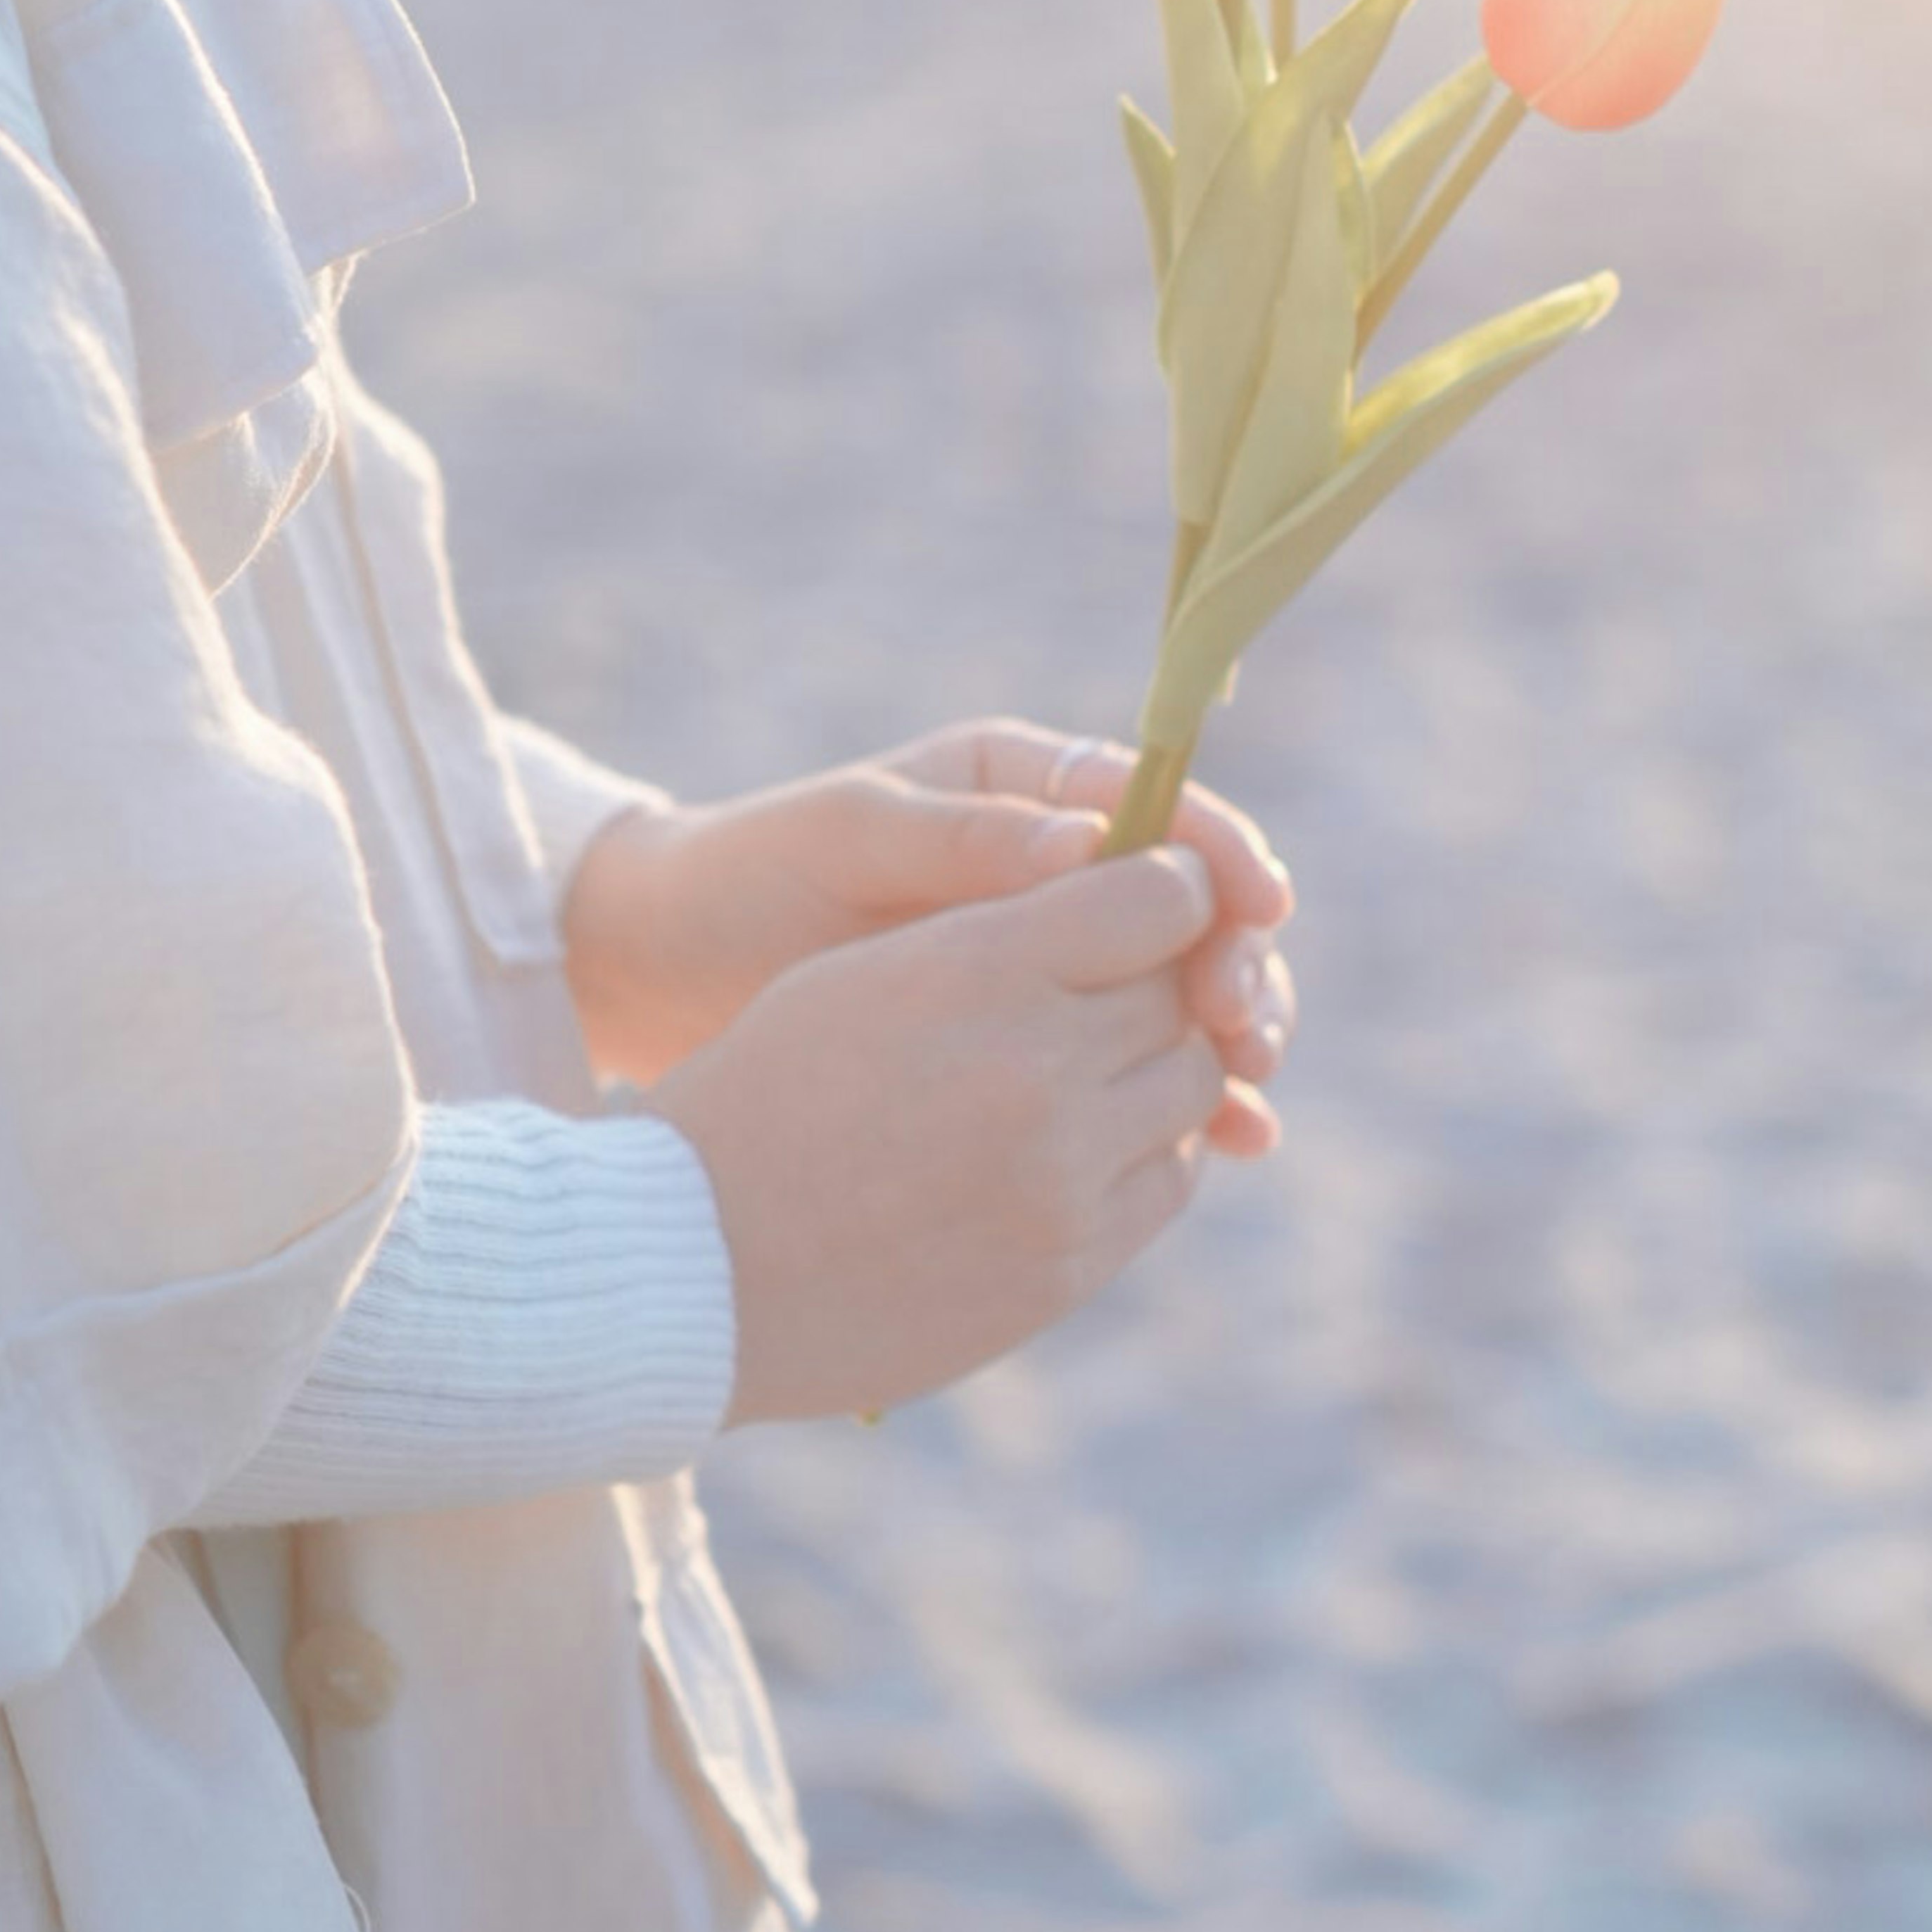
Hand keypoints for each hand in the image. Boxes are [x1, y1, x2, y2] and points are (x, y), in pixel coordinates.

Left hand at [561, 715, 1294, 1139]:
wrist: (672, 969)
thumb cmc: (754, 875)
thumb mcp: (850, 839)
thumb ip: (965, 839)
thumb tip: (1090, 842)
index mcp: (1029, 793)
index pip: (1163, 813)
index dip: (1222, 855)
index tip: (1259, 901)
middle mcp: (1065, 874)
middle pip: (1197, 911)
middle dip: (1239, 957)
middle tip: (1241, 1015)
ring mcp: (1058, 969)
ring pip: (1185, 994)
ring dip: (1232, 1031)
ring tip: (1249, 1078)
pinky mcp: (1043, 1048)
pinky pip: (1143, 1070)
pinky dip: (1197, 1100)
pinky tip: (1232, 1139)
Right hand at [650, 844, 1242, 1422]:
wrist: (695, 1266)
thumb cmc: (764, 1094)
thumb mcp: (863, 971)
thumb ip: (1000, 935)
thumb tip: (1120, 904)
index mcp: (979, 970)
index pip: (1165, 896)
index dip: (1176, 885)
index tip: (1159, 894)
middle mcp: (1038, 1070)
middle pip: (1183, 993)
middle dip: (1162, 979)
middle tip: (1117, 984)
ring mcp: (1061, 1180)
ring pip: (1195, 1088)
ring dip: (1162, 1066)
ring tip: (1091, 1068)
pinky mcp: (1068, 1266)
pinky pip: (1168, 1182)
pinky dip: (1147, 1152)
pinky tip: (1082, 1145)